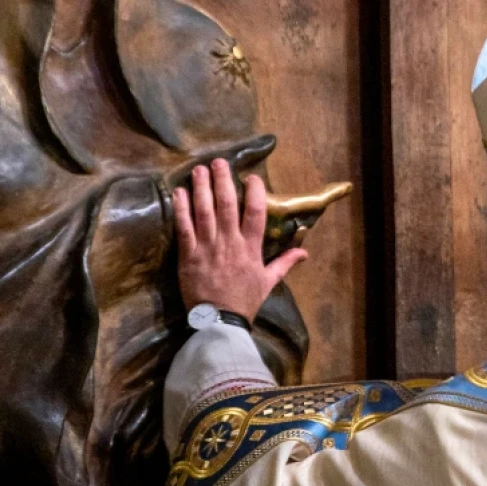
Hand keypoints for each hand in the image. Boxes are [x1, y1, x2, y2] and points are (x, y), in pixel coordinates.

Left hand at [172, 159, 307, 322]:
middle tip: (219, 162)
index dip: (254, 192)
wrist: (220, 322)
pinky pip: (184, 227)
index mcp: (251, 248)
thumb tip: (305, 252)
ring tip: (200, 169)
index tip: (252, 177)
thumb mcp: (269, 282)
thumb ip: (285, 263)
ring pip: (204, 211)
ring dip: (202, 188)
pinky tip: (180, 192)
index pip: (255, 213)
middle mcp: (230, 243)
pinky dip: (182, 208)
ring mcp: (208, 248)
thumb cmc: (245, 301)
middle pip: (227, 205)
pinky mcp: (188, 255)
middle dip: (223, 181)